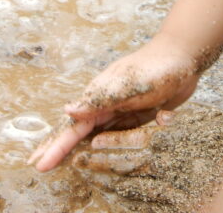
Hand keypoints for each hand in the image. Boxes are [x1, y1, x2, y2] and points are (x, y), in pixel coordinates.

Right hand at [29, 33, 200, 171]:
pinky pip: (119, 132)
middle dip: (60, 147)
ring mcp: (122, 109)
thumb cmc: (156, 69)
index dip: (56, 146)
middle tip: (40, 165)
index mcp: (99, 96)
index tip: (39, 164)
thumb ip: (100, 100)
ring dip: (80, 147)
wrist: (183, 58)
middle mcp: (107, 104)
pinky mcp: (138, 113)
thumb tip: (67, 111)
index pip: (73, 128)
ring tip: (63, 161)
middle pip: (79, 132)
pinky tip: (100, 147)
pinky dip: (109, 142)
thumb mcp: (128, 86)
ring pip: (97, 133)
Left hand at [72, 107, 222, 212]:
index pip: (130, 141)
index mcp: (170, 141)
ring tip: (90, 182)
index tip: (91, 144)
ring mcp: (169, 189)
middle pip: (123, 164)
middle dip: (99, 164)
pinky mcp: (176, 208)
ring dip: (107, 183)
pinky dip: (126, 203)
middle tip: (78, 163)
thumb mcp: (208, 125)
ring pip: (129, 186)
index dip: (109, 143)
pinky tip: (114, 201)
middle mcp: (165, 165)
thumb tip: (163, 118)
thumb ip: (182, 123)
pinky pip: (145, 207)